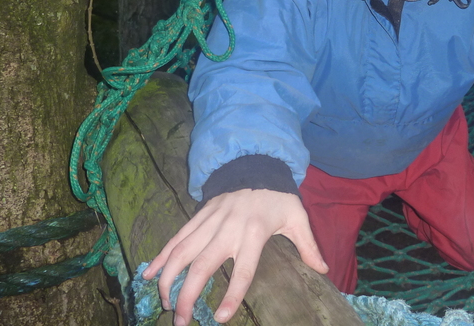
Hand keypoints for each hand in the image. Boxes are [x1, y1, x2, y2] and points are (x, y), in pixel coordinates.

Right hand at [142, 189, 327, 325]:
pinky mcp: (198, 215)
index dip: (231, 294)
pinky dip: (161, 256)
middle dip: (187, 296)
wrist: (257, 164)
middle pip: (202, 266)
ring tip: (164, 304)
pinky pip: (176, 238)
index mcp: (255, 233)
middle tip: (180, 322)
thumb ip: (308, 245)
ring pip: (182, 253)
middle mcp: (228, 228)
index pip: (243, 270)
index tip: (220, 318)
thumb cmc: (278, 197)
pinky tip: (149, 274)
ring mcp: (210, 221)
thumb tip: (323, 269)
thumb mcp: (297, 218)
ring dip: (169, 280)